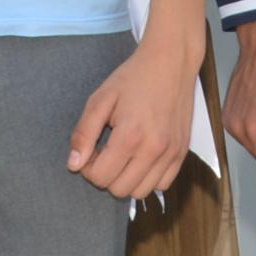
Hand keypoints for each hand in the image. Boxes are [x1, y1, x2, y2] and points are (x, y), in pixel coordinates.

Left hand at [68, 34, 199, 202]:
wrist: (171, 62)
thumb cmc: (133, 78)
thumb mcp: (100, 99)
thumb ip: (84, 133)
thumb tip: (73, 164)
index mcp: (130, 136)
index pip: (100, 177)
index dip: (87, 167)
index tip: (90, 149)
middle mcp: (154, 149)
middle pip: (119, 190)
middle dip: (105, 175)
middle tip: (105, 151)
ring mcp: (171, 153)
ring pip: (141, 192)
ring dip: (126, 180)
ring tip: (123, 156)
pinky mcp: (182, 152)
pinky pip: (162, 185)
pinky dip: (148, 179)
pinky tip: (141, 158)